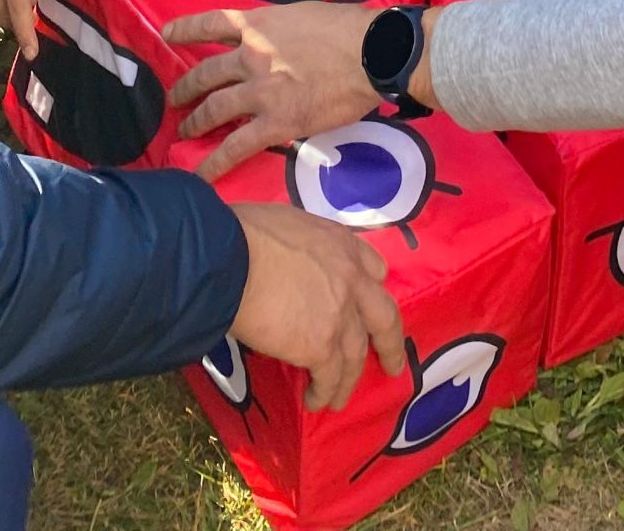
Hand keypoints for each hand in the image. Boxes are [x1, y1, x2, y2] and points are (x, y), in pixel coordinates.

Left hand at [164, 0, 409, 178]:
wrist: (373, 52)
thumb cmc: (347, 28)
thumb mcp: (304, 15)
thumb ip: (282, 29)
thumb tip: (280, 40)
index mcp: (260, 25)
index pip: (211, 23)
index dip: (185, 29)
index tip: (166, 35)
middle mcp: (251, 56)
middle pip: (206, 71)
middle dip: (186, 87)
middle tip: (174, 98)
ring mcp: (260, 91)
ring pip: (214, 108)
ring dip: (195, 121)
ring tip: (184, 131)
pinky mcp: (276, 122)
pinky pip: (236, 146)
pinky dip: (214, 163)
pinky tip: (201, 175)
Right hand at [229, 202, 404, 411]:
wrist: (230, 261)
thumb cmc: (246, 234)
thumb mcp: (291, 224)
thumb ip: (305, 249)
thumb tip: (288, 265)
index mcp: (342, 244)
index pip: (374, 269)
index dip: (372, 291)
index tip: (369, 307)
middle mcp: (351, 279)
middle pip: (384, 318)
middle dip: (390, 344)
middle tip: (393, 366)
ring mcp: (340, 315)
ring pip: (355, 355)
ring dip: (348, 381)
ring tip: (338, 399)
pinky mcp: (320, 346)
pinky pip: (329, 377)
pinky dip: (323, 391)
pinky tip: (315, 400)